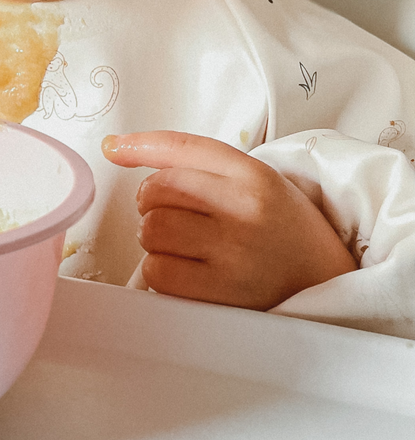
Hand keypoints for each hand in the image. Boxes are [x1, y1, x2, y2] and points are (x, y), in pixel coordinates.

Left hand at [102, 131, 356, 309]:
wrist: (326, 280)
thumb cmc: (276, 226)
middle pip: (156, 190)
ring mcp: (236, 254)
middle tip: (172, 215)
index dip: (137, 145)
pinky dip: (161, 272)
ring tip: (182, 245)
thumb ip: (189, 161)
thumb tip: (113, 147)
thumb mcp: (249, 179)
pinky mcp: (226, 294)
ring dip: (154, 240)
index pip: (180, 147)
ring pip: (152, 231)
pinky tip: (186, 271)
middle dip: (152, 203)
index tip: (113, 148)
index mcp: (252, 175)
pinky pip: (159, 274)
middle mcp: (245, 210)